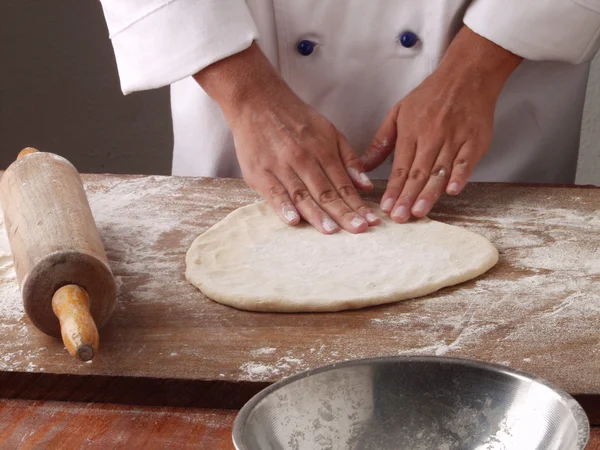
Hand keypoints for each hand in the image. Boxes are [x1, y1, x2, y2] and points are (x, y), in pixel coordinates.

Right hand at [195, 43, 378, 233]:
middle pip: (326, 193)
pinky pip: (273, 192)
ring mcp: (281, 167)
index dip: (358, 204)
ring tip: (331, 231)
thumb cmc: (295, 118)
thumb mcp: (329, 131)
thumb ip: (348, 159)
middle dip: (344, 213)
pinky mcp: (259, 172)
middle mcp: (304, 159)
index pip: (344, 184)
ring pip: (302, 195)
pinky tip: (293, 220)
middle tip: (359, 230)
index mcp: (323, 151)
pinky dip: (283, 206)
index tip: (372, 221)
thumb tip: (366, 186)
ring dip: (317, 215)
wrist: (257, 100)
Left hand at [362, 26, 521, 221]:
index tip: (386, 207)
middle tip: (400, 217)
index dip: (393, 189)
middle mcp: (432, 136)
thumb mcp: (398, 112)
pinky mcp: (475, 141)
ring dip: (429, 193)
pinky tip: (452, 190)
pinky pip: (466, 161)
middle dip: (407, 197)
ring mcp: (455, 139)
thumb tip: (364, 165)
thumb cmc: (431, 95)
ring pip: (440, 170)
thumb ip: (381, 141)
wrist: (467, 75)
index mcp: (411, 131)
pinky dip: (460, 175)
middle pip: (418, 172)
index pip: (400, 166)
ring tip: (419, 211)